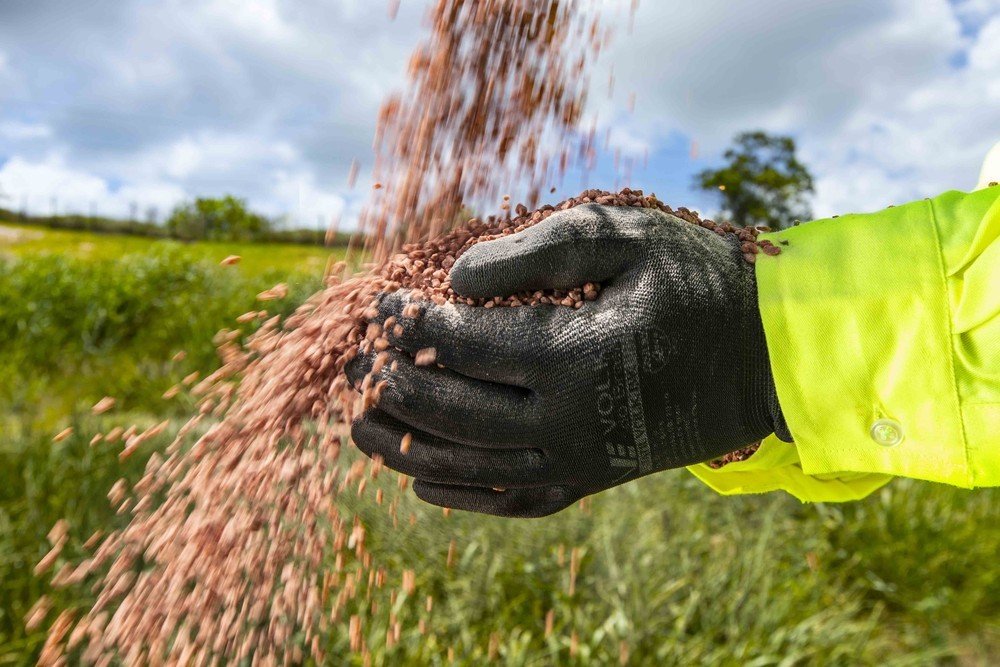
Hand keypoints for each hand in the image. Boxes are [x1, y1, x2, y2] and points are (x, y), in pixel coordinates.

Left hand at [346, 204, 788, 516]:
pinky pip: (514, 501)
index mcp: (577, 355)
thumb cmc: (697, 283)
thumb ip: (539, 249)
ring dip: (407, 449)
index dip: (412, 324)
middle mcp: (571, 421)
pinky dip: (463, 496)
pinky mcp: (595, 480)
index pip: (465, 344)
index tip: (379, 306)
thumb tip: (457, 280)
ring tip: (358, 427)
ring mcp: (582, 460)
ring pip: (473, 467)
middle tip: (352, 365)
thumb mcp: (628, 238)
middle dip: (394, 385)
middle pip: (456, 411)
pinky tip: (424, 484)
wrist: (768, 357)